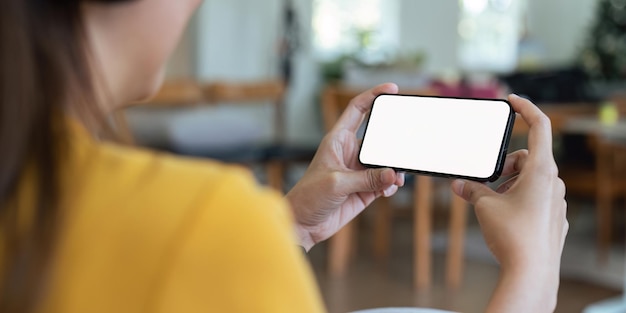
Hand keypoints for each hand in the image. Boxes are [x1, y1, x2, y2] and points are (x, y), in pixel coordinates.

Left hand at [286, 83, 404, 250]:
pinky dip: (392, 184)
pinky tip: (389, 190)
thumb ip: (367, 179)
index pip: (357, 110)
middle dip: (394, 140)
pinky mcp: (365, 189)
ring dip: (395, 168)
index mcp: (338, 140)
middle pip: (378, 137)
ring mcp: (359, 171)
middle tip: (407, 145)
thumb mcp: (337, 184)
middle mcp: (350, 152)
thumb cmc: (309, 197)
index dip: (373, 96)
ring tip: (397, 177)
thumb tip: (394, 174)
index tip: (391, 89)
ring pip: (385, 162)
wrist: (303, 224)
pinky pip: (385, 181)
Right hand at [451, 95, 567, 312]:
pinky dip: (519, 198)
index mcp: (541, 171)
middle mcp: (554, 182)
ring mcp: (556, 200)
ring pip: (531, 178)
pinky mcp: (554, 216)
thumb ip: (472, 190)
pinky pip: (536, 197)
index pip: (540, 126)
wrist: (532, 272)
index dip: (526, 108)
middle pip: (528, 157)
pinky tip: (506, 218)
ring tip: (493, 204)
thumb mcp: (485, 207)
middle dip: (504, 165)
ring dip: (510, 184)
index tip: (513, 100)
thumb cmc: (513, 236)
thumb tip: (459, 185)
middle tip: (487, 182)